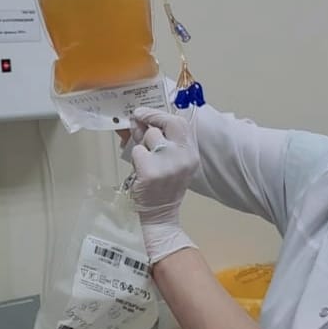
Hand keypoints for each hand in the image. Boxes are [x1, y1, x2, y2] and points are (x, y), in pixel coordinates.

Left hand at [131, 107, 198, 262]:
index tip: (146, 113)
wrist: (160, 215)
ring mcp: (167, 164)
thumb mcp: (171, 162)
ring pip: (149, 137)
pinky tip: (140, 170)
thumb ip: (160, 140)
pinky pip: (137, 152)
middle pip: (166, 124)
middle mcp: (183, 157)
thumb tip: (140, 119)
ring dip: (142, 145)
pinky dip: (136, 159)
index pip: (180, 123)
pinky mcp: (151, 172)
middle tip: (137, 118)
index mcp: (191, 153)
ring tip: (146, 159)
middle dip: (150, 118)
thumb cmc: (164, 186)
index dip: (161, 115)